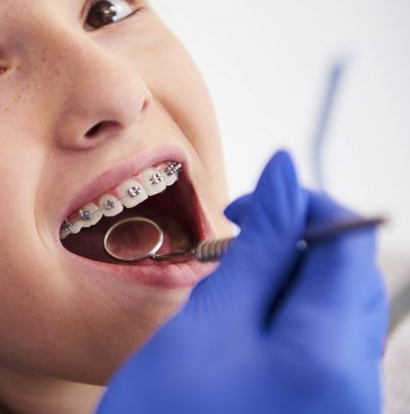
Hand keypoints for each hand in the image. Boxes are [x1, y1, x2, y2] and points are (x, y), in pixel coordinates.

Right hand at [97, 151, 387, 413]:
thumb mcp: (207, 323)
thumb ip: (258, 247)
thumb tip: (284, 174)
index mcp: (333, 352)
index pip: (350, 238)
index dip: (301, 203)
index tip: (246, 207)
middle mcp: (357, 381)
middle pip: (349, 273)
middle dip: (295, 244)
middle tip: (232, 248)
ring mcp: (346, 402)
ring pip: (336, 308)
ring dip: (287, 281)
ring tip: (230, 291)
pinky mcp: (326, 413)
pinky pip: (325, 345)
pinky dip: (287, 320)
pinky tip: (242, 329)